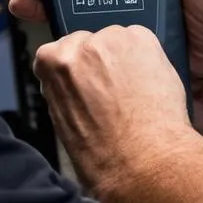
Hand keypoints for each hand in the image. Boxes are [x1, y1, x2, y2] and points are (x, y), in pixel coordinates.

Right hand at [33, 25, 202, 199]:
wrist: (143, 162)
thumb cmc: (102, 155)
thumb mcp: (63, 120)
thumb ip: (65, 90)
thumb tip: (75, 83)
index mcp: (53, 64)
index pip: (56, 52)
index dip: (74, 69)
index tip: (84, 81)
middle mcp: (82, 46)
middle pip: (89, 43)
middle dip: (100, 63)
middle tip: (113, 91)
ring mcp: (115, 40)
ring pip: (118, 41)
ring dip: (124, 59)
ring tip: (134, 93)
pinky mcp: (145, 41)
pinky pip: (144, 42)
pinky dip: (147, 58)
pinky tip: (149, 86)